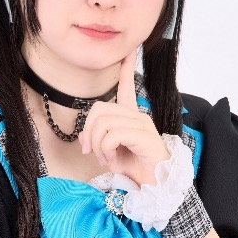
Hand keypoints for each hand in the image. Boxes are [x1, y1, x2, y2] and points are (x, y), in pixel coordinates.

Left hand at [78, 49, 168, 185]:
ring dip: (96, 143)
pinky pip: (112, 134)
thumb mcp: (108, 154)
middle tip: (91, 151)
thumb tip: (83, 136)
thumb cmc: (135, 170)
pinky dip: (104, 149)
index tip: (128, 51)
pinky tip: (110, 159)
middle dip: (89, 131)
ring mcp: (141, 124)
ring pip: (103, 122)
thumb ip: (95, 141)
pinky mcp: (143, 135)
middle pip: (99, 108)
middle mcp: (137, 116)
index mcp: (130, 117)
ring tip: (103, 158)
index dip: (126, 69)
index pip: (127, 87)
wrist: (154, 186)